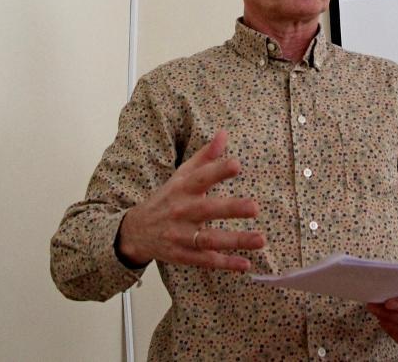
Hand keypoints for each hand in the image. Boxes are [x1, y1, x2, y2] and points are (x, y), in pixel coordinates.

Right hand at [117, 129, 264, 269]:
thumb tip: (224, 133)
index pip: (201, 178)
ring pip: (210, 239)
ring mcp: (181, 236)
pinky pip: (206, 261)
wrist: (136, 231)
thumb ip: (205, 157)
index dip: (218, 171)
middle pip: (207, 210)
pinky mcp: (183, 256)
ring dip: (236, 240)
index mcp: (182, 189)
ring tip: (261, 239)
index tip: (237, 165)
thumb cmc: (167, 199)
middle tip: (255, 207)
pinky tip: (246, 264)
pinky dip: (226, 264)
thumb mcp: (181, 175)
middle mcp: (182, 212)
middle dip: (231, 209)